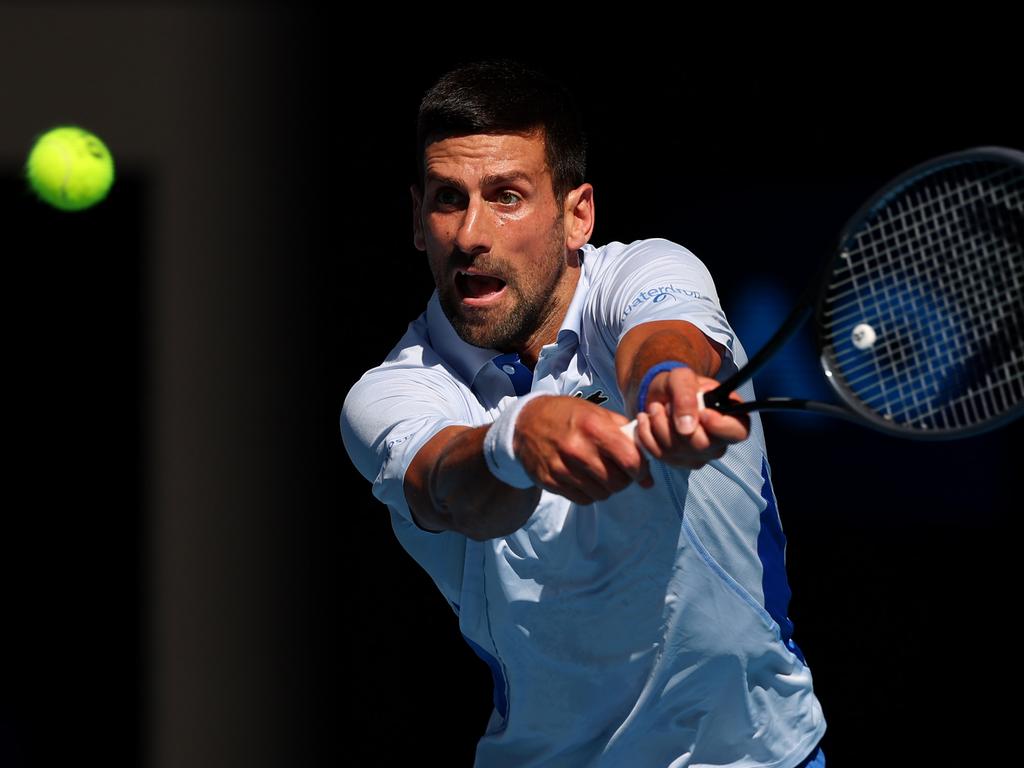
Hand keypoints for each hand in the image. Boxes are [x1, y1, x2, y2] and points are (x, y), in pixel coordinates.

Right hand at [514, 396, 653, 504]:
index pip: (630, 460)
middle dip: (624, 480)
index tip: (641, 472)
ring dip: (606, 488)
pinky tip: (585, 479)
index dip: (641, 470)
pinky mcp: (550, 481)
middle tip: (620, 473)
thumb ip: (623, 433)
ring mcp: (561, 467)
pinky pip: (582, 499)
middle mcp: (577, 449)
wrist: (525, 422)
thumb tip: (647, 461)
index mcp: (593, 427)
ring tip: (601, 475)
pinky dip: (589, 493)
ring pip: (601, 494)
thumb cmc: (567, 415)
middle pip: (617, 482)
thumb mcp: (596, 412)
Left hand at [633, 366, 749, 468]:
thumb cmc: (680, 385)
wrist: (662, 396)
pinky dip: (646, 434)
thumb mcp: (682, 378)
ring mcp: (698, 456)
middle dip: (676, 421)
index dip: (721, 426)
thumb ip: (687, 396)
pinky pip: (658, 454)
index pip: (737, 432)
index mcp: (732, 418)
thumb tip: (687, 428)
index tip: (703, 412)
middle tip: (667, 405)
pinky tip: (646, 420)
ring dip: (658, 424)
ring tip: (655, 407)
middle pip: (701, 445)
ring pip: (676, 450)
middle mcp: (719, 443)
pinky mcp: (677, 462)